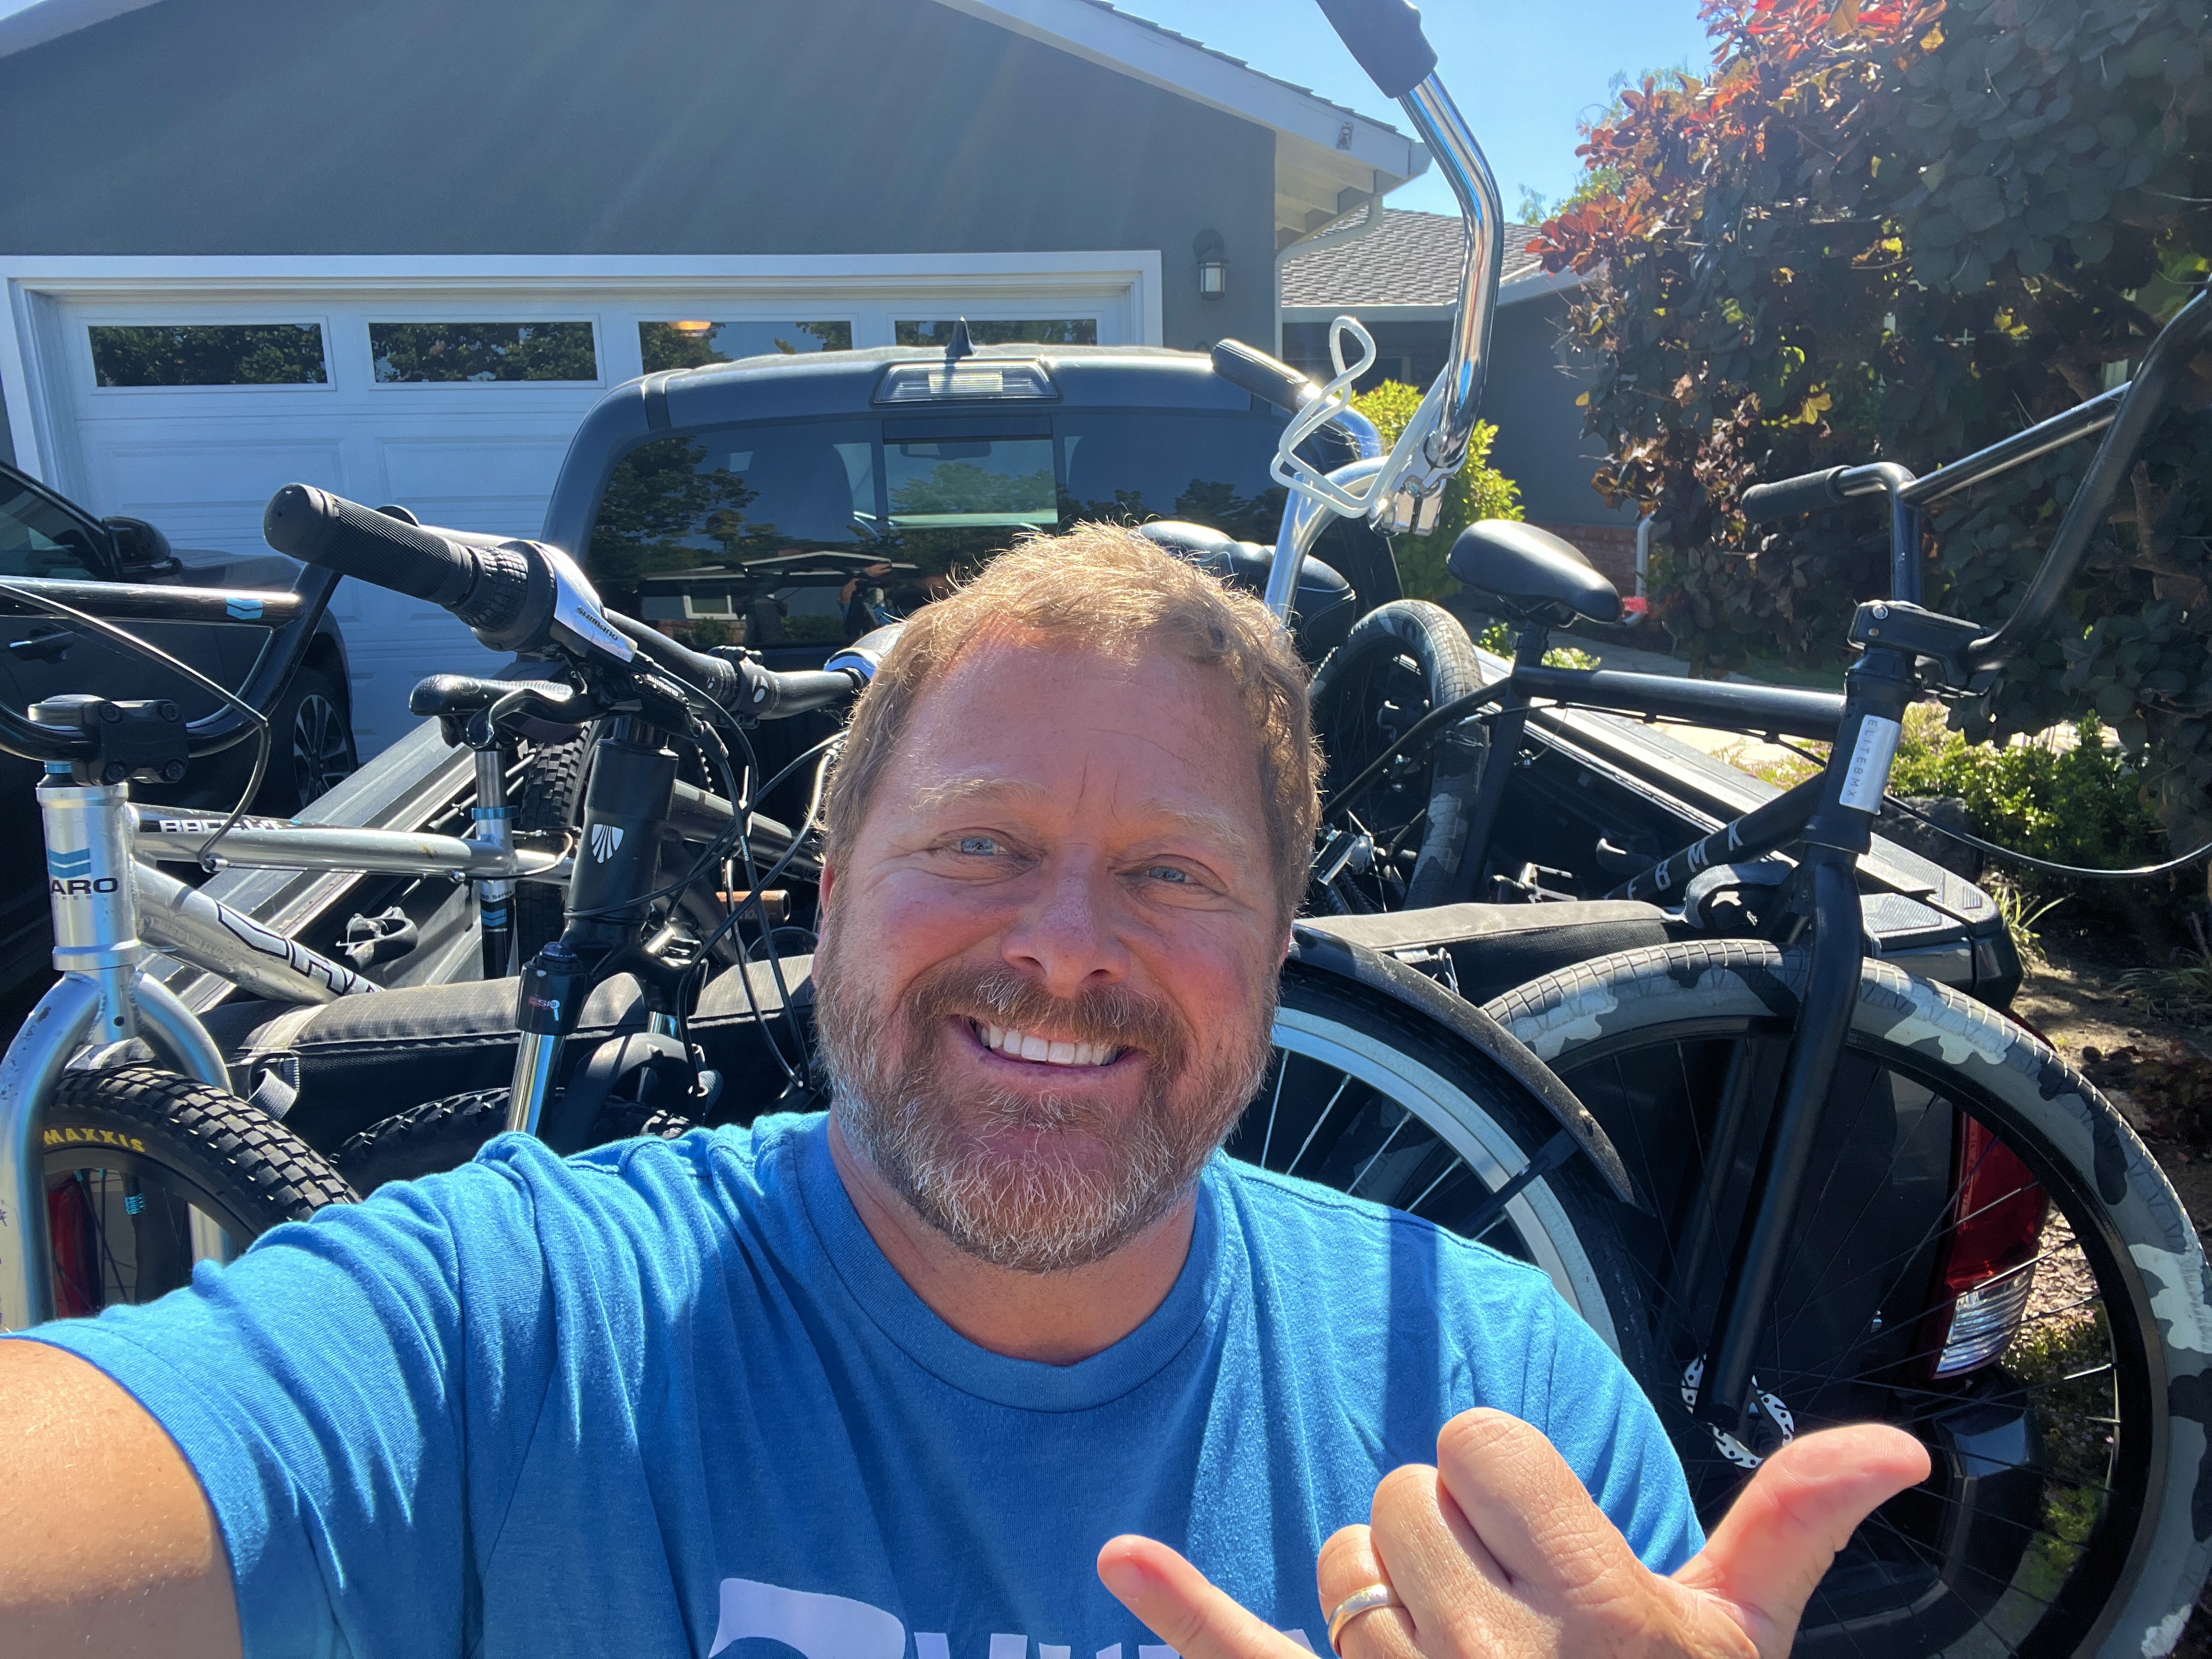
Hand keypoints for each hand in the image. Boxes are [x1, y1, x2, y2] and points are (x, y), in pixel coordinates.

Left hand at [1097, 1408, 1929, 1658]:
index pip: (1476, 1445)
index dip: (1502, 1478)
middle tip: (1509, 1624)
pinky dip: (1177, 1611)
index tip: (1542, 1538)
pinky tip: (1121, 1561)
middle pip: (1401, 1499)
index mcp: (1605, 1622)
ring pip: (1338, 1566)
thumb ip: (1789, 1530)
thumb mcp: (1732, 1652)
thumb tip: (1895, 1439)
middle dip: (1444, 1540)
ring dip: (1380, 1599)